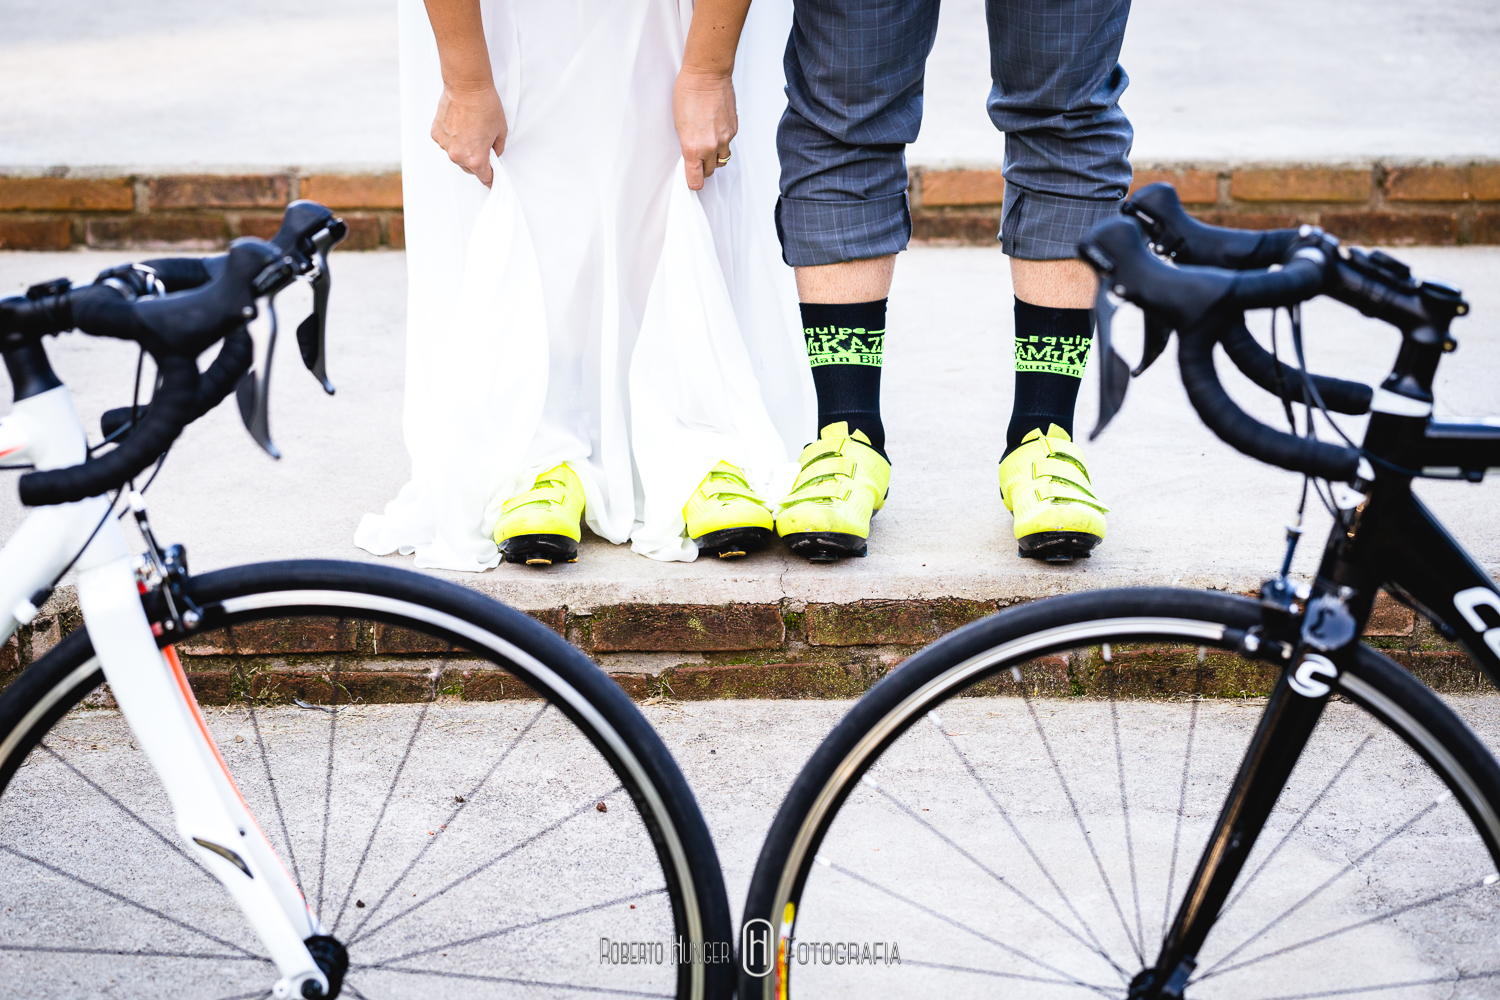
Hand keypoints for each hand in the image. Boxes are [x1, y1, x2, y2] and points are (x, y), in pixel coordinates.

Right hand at [430, 82, 507, 186]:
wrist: (467, 87)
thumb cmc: (484, 105)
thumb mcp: (501, 131)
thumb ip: (497, 149)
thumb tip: (493, 154)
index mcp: (475, 158)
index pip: (484, 177)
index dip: (491, 177)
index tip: (493, 178)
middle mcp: (457, 155)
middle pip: (469, 169)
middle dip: (477, 162)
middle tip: (484, 147)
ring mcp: (445, 145)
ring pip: (456, 156)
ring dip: (463, 150)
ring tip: (471, 131)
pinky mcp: (436, 134)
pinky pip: (447, 143)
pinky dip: (453, 139)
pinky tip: (460, 126)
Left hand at [673, 67, 736, 190]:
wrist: (707, 75)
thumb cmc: (688, 93)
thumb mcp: (679, 124)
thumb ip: (687, 144)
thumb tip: (692, 155)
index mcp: (692, 147)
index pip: (696, 180)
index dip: (693, 182)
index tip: (692, 179)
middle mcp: (710, 146)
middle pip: (710, 172)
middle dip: (704, 168)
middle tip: (698, 159)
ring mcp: (725, 138)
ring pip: (722, 159)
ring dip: (715, 157)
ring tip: (708, 144)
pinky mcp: (734, 129)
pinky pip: (728, 144)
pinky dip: (722, 141)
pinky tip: (715, 128)